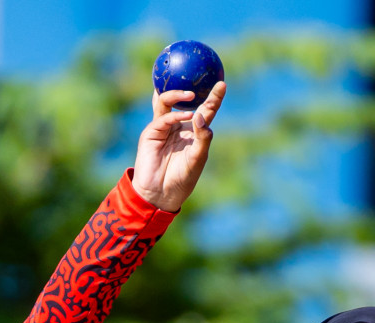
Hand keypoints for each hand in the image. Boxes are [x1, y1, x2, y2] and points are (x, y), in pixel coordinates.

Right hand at [131, 81, 226, 212]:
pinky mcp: (152, 133)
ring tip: (190, 94)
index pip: (205, 109)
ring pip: (167, 102)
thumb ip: (203, 137)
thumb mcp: (198, 158)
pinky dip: (175, 116)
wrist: (161, 193)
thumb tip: (201, 115)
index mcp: (193, 131)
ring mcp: (163, 127)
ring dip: (177, 95)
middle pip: (185, 100)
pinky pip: (163, 119)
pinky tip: (186, 117)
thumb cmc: (183, 177)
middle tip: (202, 77)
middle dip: (191, 86)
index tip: (222, 83)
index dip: (213, 96)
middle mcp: (178, 125)